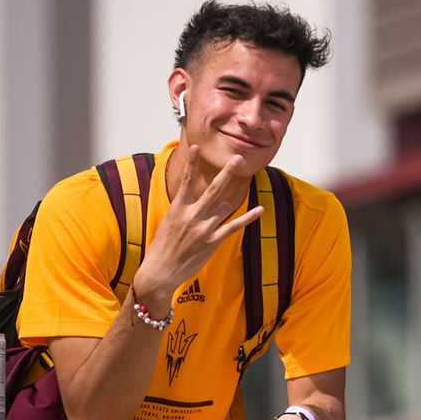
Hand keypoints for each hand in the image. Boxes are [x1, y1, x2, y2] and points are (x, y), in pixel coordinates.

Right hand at [134, 143, 263, 306]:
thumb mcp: (170, 223)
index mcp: (178, 208)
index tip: (196, 148)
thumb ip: (188, 211)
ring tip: (231, 191)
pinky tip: (260, 209)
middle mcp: (192, 215)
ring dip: (226, 204)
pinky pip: (234, 226)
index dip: (192, 164)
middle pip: (213, 189)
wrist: (160, 271)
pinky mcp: (213, 241)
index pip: (186, 182)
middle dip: (226, 172)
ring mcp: (204, 228)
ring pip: (224, 206)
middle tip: (237, 158)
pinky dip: (248, 217)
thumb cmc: (163, 247)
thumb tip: (212, 202)